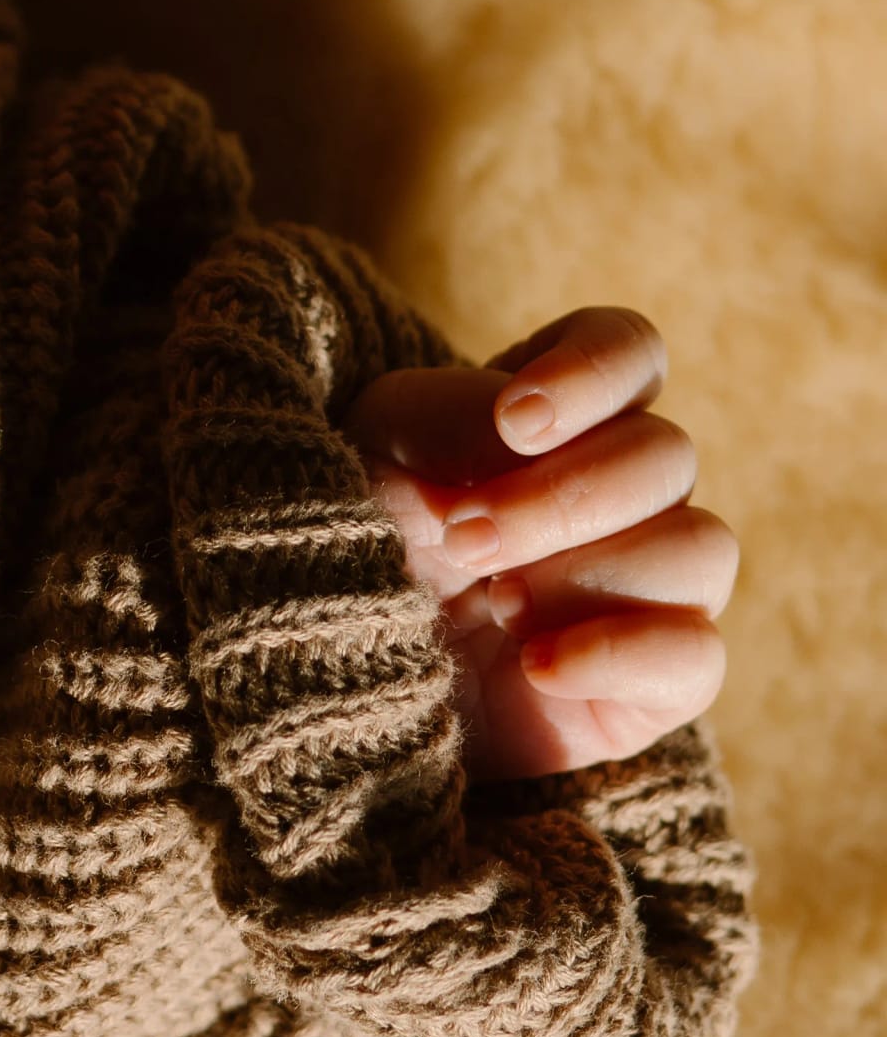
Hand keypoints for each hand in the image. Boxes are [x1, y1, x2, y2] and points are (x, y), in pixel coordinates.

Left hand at [349, 307, 736, 782]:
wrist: (335, 668)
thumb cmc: (359, 534)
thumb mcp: (381, 449)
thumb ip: (457, 414)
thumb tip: (530, 426)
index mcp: (562, 414)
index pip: (631, 352)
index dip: (595, 373)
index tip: (517, 421)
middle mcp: (625, 492)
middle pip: (667, 456)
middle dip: (560, 498)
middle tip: (463, 539)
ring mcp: (651, 586)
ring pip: (701, 549)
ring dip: (588, 572)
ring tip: (496, 603)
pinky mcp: (654, 683)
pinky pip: (698, 657)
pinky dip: (619, 655)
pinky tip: (537, 664)